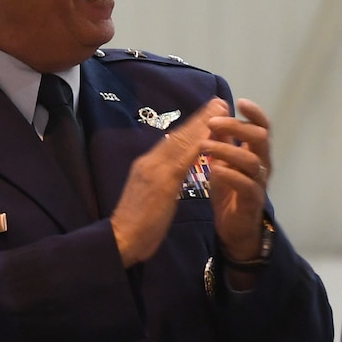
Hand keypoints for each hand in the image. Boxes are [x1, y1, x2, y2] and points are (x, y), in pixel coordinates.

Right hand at [110, 100, 222, 266]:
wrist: (120, 240)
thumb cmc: (136, 224)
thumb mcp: (152, 196)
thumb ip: (161, 180)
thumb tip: (172, 171)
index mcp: (147, 165)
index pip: (172, 141)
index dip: (191, 126)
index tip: (208, 113)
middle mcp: (149, 162)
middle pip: (178, 135)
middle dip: (200, 118)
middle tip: (219, 102)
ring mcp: (153, 169)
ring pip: (181, 141)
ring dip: (202, 124)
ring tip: (220, 109)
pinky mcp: (160, 181)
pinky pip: (181, 159)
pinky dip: (196, 144)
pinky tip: (211, 136)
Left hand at [202, 99, 271, 262]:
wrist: (234, 228)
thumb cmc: (229, 191)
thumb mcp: (222, 160)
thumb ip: (222, 139)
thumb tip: (217, 110)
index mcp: (256, 152)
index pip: (262, 127)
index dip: (255, 113)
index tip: (239, 102)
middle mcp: (262, 165)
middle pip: (260, 138)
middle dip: (236, 127)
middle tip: (212, 123)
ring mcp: (259, 183)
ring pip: (252, 160)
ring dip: (227, 149)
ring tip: (204, 146)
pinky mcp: (252, 201)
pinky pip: (247, 185)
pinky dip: (231, 175)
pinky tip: (215, 170)